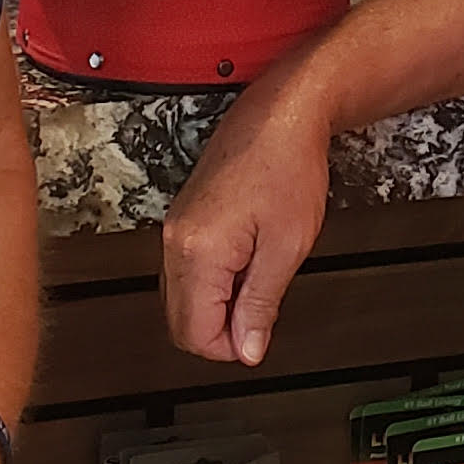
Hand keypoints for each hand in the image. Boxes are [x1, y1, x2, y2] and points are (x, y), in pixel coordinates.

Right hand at [160, 69, 334, 364]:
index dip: (230, 347)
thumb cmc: (288, 166)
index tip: (259, 336)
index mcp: (198, 251)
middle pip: (179, 322)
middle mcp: (176, 241)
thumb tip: (246, 350)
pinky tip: (245, 263)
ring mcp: (175, 229)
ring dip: (216, 306)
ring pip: (180, 298)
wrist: (281, 114)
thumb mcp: (287, 246)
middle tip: (261, 315)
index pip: (194, 334)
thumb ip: (261, 304)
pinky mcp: (183, 219)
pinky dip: (211, 283)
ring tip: (258, 280)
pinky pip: (185, 271)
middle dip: (219, 331)